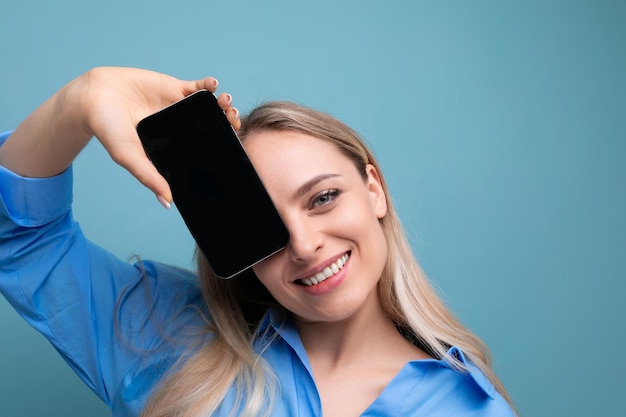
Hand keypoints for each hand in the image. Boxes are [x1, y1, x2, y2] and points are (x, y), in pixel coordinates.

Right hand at [79, 67, 240, 204]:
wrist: (93, 96)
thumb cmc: (109, 130)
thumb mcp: (129, 157)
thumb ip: (149, 177)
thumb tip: (168, 203)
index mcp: (174, 145)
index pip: (204, 148)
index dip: (220, 145)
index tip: (234, 142)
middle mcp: (180, 127)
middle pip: (212, 125)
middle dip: (227, 121)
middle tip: (233, 119)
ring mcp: (178, 106)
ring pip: (209, 106)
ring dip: (222, 103)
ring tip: (225, 102)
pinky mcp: (172, 87)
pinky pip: (196, 87)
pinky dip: (208, 85)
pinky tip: (212, 84)